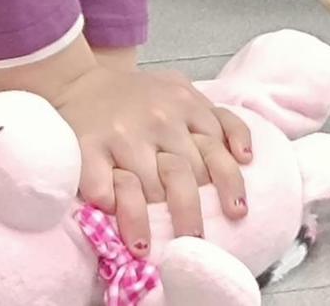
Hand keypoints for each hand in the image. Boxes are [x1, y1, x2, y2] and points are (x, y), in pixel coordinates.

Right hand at [0, 43, 252, 252]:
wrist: (83, 81)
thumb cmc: (142, 95)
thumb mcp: (185, 92)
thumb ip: (217, 119)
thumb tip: (245, 157)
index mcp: (186, 106)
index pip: (215, 149)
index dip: (230, 183)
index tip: (237, 213)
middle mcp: (159, 120)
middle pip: (183, 173)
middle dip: (191, 212)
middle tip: (196, 241)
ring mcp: (122, 134)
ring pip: (144, 184)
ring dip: (147, 220)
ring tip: (149, 248)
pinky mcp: (86, 147)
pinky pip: (100, 184)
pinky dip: (107, 204)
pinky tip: (113, 223)